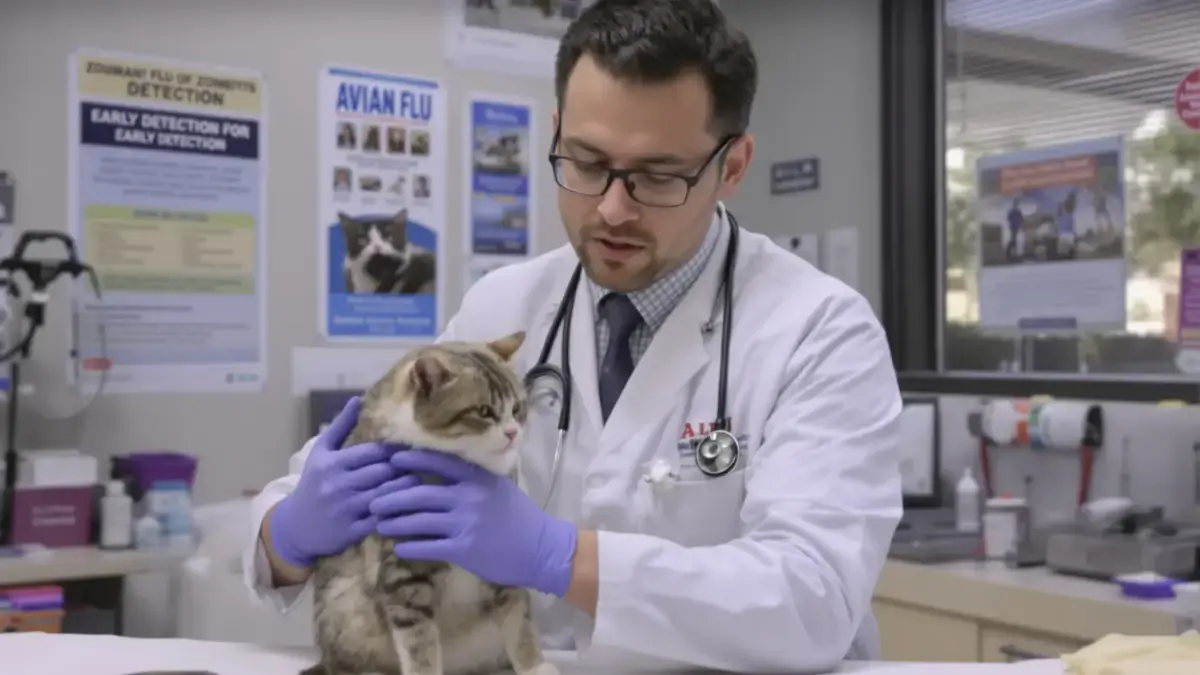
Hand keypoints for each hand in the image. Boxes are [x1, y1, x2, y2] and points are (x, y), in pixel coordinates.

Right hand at [268, 397, 417, 567]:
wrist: (295, 527)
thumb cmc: (312, 484)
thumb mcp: (321, 453)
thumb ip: (341, 426)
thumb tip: (358, 399)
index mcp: (332, 463)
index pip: (374, 452)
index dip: (393, 450)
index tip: (405, 448)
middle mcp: (338, 485)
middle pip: (383, 472)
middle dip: (402, 467)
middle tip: (418, 464)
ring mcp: (346, 509)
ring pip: (386, 494)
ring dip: (405, 487)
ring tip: (417, 481)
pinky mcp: (353, 531)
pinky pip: (383, 518)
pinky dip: (397, 511)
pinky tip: (407, 505)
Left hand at [370, 448, 577, 597]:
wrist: (541, 548)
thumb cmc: (519, 515)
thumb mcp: (498, 487)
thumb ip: (472, 477)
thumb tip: (441, 467)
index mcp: (477, 478)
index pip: (438, 462)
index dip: (412, 459)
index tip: (390, 458)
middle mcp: (468, 498)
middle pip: (420, 492)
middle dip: (392, 496)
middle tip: (373, 499)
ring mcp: (465, 524)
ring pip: (419, 519)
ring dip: (395, 522)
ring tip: (378, 523)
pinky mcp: (464, 549)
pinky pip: (428, 546)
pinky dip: (410, 546)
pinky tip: (397, 547)